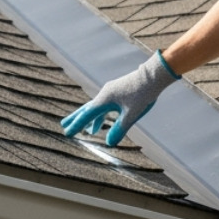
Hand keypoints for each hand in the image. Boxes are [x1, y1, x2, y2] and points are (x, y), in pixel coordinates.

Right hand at [60, 51, 180, 146]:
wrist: (154, 75)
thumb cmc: (143, 93)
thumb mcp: (132, 114)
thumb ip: (120, 129)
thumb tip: (109, 144)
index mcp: (105, 99)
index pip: (87, 115)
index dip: (77, 125)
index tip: (67, 133)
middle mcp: (105, 95)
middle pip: (86, 108)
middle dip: (76, 118)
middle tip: (63, 125)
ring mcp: (111, 92)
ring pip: (95, 107)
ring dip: (89, 119)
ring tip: (86, 131)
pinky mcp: (118, 92)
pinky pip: (104, 106)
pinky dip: (100, 116)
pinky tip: (101, 123)